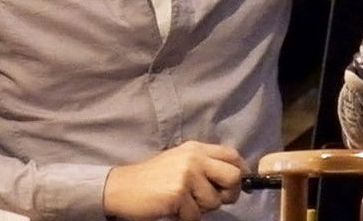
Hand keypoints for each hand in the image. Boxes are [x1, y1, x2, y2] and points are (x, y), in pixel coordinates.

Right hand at [103, 141, 247, 220]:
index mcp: (196, 148)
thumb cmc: (153, 179)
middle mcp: (194, 158)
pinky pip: (196, 215)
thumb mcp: (180, 162)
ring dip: (200, 209)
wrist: (122, 187)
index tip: (237, 185)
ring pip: (214, 201)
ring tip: (182, 203)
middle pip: (233, 177)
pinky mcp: (178, 192)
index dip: (241, 171)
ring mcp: (187, 174)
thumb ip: (205, 165)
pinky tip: (172, 209)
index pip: (232, 155)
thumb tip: (235, 178)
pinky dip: (185, 218)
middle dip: (228, 194)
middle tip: (213, 200)